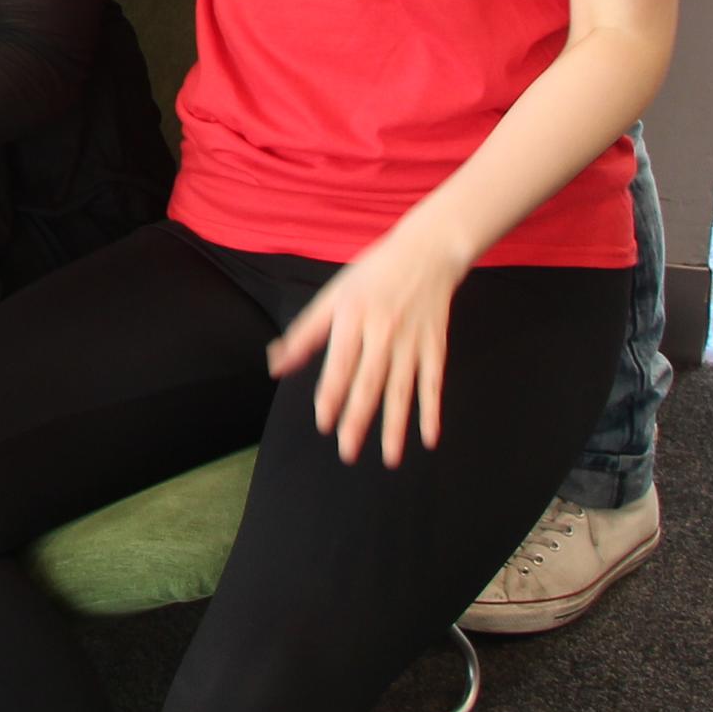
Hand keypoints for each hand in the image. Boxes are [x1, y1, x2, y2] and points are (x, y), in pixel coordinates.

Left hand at [266, 227, 471, 466]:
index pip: (339, 364)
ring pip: (402, 390)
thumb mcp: (333, 295)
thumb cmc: (372, 274)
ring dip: (396, 426)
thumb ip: (305, 332)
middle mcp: (382, 331)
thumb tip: (277, 366)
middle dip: (358, 420)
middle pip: (369, 383)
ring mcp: (411, 340)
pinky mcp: (435, 345)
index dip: (331, 395)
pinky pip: (433, 384)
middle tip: (347, 452)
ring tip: (389, 459)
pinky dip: (432, 411)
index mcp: (351, 316)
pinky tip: (428, 438)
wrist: (427, 252)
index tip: (323, 423)